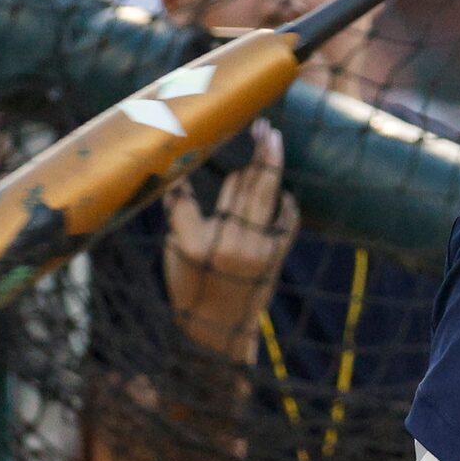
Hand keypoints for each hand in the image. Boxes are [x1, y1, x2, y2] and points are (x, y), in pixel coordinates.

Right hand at [163, 120, 301, 359]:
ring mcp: (258, 248)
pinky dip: (282, 199)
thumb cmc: (190, 293)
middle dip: (252, 151)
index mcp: (194, 243)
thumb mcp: (173, 255)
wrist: (220, 336)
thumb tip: (184, 173)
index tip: (205, 135)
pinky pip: (286, 216)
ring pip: (264, 191)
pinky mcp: (276, 255)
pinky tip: (279, 188)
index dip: (193, 166)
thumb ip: (180, 215)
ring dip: (269, 162)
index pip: (188, 193)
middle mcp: (229, 242)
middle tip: (260, 124)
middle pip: (240, 183)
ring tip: (271, 138)